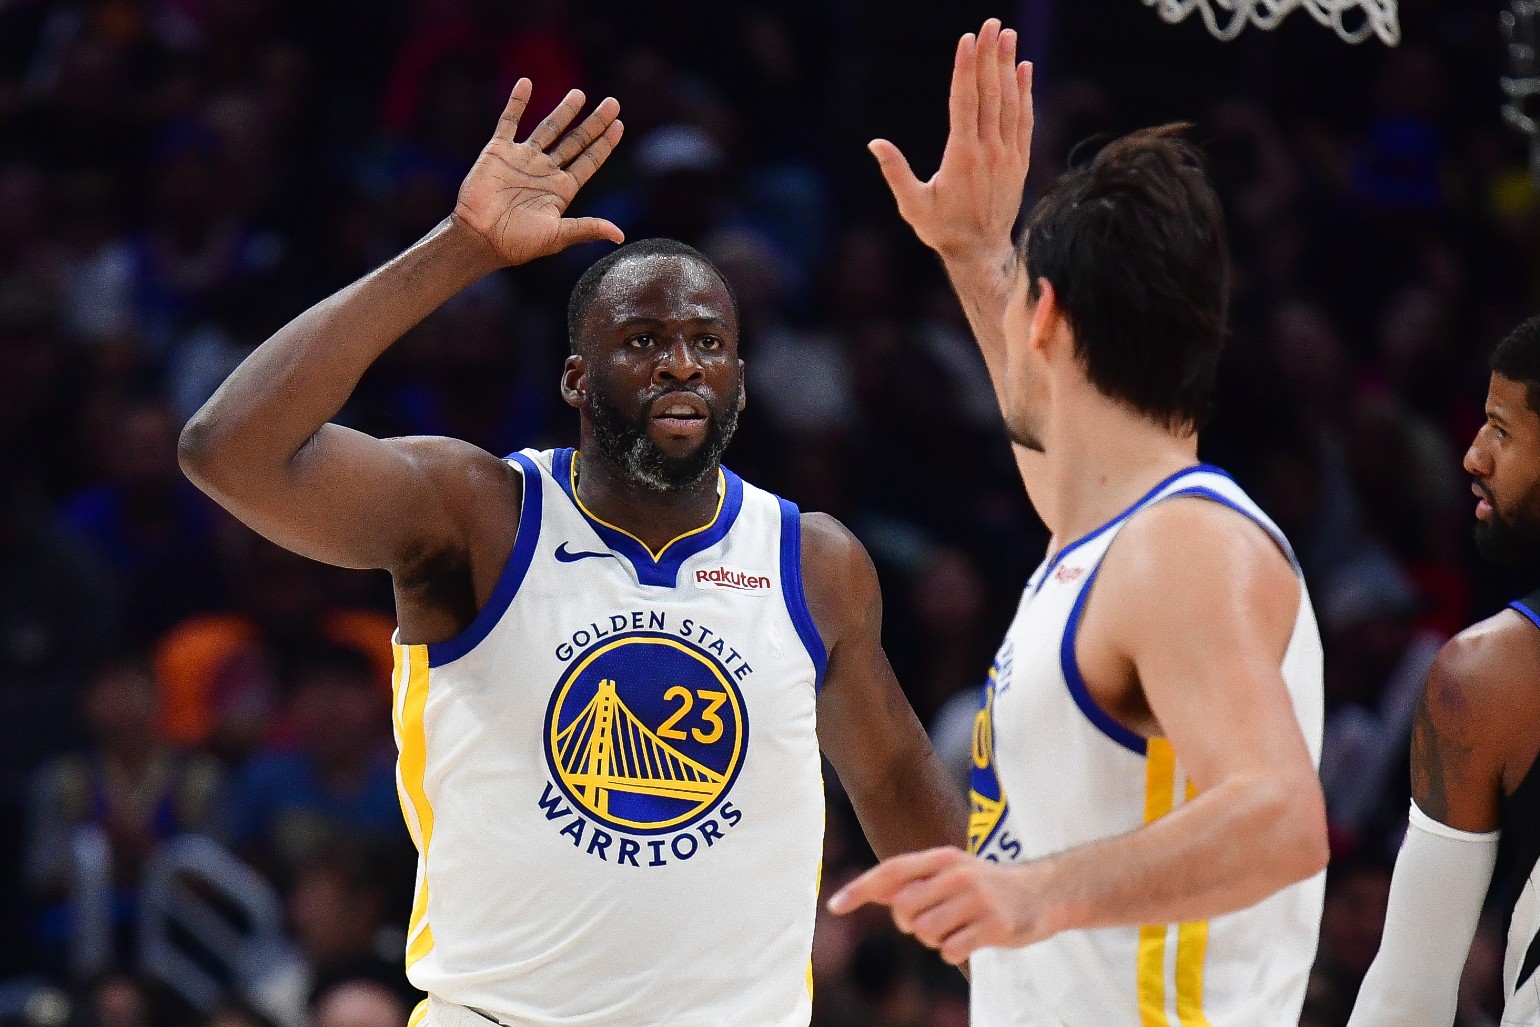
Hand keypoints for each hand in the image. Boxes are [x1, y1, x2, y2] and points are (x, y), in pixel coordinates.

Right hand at [451, 79, 624, 266]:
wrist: (479, 237)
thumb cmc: (517, 243)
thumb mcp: (557, 236)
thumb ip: (586, 228)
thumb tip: (620, 235)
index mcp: (562, 189)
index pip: (589, 161)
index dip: (605, 144)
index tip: (620, 125)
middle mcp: (546, 171)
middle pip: (575, 141)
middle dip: (594, 123)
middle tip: (613, 104)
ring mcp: (523, 159)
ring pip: (548, 129)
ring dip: (564, 111)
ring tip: (580, 94)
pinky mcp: (498, 151)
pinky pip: (509, 121)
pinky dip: (517, 102)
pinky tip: (526, 83)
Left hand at [826, 846, 1061, 964]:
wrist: (1043, 893)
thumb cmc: (986, 886)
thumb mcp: (951, 873)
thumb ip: (914, 882)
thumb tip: (874, 893)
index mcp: (943, 858)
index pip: (891, 871)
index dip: (861, 888)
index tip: (834, 905)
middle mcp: (957, 874)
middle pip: (904, 910)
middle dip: (911, 924)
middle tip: (936, 920)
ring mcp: (976, 899)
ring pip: (926, 934)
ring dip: (935, 940)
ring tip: (958, 928)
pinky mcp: (994, 925)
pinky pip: (951, 951)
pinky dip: (955, 952)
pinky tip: (972, 939)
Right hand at [868, 19, 1031, 268]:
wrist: (981, 252)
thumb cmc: (941, 229)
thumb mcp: (913, 205)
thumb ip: (895, 172)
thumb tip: (875, 144)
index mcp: (961, 156)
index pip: (964, 102)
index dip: (966, 69)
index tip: (968, 40)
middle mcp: (988, 151)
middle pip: (990, 93)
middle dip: (990, 56)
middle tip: (991, 23)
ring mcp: (1007, 155)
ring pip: (1009, 102)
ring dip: (1008, 66)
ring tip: (1008, 35)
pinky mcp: (1019, 161)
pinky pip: (1023, 120)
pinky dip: (1024, 93)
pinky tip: (1023, 69)